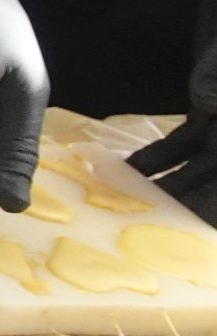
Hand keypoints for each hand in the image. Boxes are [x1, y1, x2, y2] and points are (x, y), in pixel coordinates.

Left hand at [130, 9, 216, 219]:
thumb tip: (207, 101)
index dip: (214, 212)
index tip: (187, 233)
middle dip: (187, 208)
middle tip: (144, 228)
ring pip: (203, 167)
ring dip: (168, 185)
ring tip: (128, 204)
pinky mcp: (212, 105)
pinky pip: (187, 142)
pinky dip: (161, 156)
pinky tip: (130, 169)